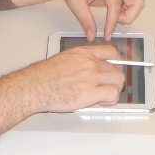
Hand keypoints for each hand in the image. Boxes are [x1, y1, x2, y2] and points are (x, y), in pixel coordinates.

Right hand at [0, 43, 124, 120]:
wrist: (37, 86)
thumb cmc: (45, 75)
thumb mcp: (65, 58)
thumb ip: (80, 62)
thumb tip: (88, 68)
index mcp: (84, 53)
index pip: (111, 52)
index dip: (116, 62)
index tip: (115, 68)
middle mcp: (90, 63)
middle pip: (117, 69)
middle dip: (115, 79)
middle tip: (110, 86)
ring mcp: (92, 77)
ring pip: (118, 81)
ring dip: (114, 90)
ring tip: (106, 95)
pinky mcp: (90, 93)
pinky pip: (112, 95)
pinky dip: (110, 100)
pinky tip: (102, 102)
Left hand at [56, 0, 144, 38]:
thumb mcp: (75, 3)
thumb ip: (85, 20)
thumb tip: (92, 34)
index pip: (116, 4)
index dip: (112, 21)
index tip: (107, 33)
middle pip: (136, 0)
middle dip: (129, 15)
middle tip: (116, 23)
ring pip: (136, 3)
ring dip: (128, 15)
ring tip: (113, 21)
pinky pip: (129, 5)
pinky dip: (125, 14)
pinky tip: (113, 18)